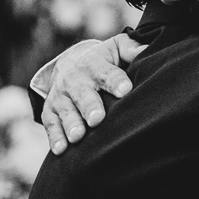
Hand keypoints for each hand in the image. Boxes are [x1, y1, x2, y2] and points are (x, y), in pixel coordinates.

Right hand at [42, 34, 144, 153]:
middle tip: (97, 119)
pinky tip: (61, 150)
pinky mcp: (50, 111)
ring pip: (65, 111)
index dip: (115, 80)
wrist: (68, 64)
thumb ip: (131, 49)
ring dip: (71, 124)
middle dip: (89, 106)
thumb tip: (148, 50)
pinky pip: (51, 124)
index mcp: (93, 64)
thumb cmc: (103, 62)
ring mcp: (60, 96)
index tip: (125, 90)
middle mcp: (74, 80)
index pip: (106, 72)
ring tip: (78, 136)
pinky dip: (55, 137)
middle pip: (82, 94)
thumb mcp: (116, 49)